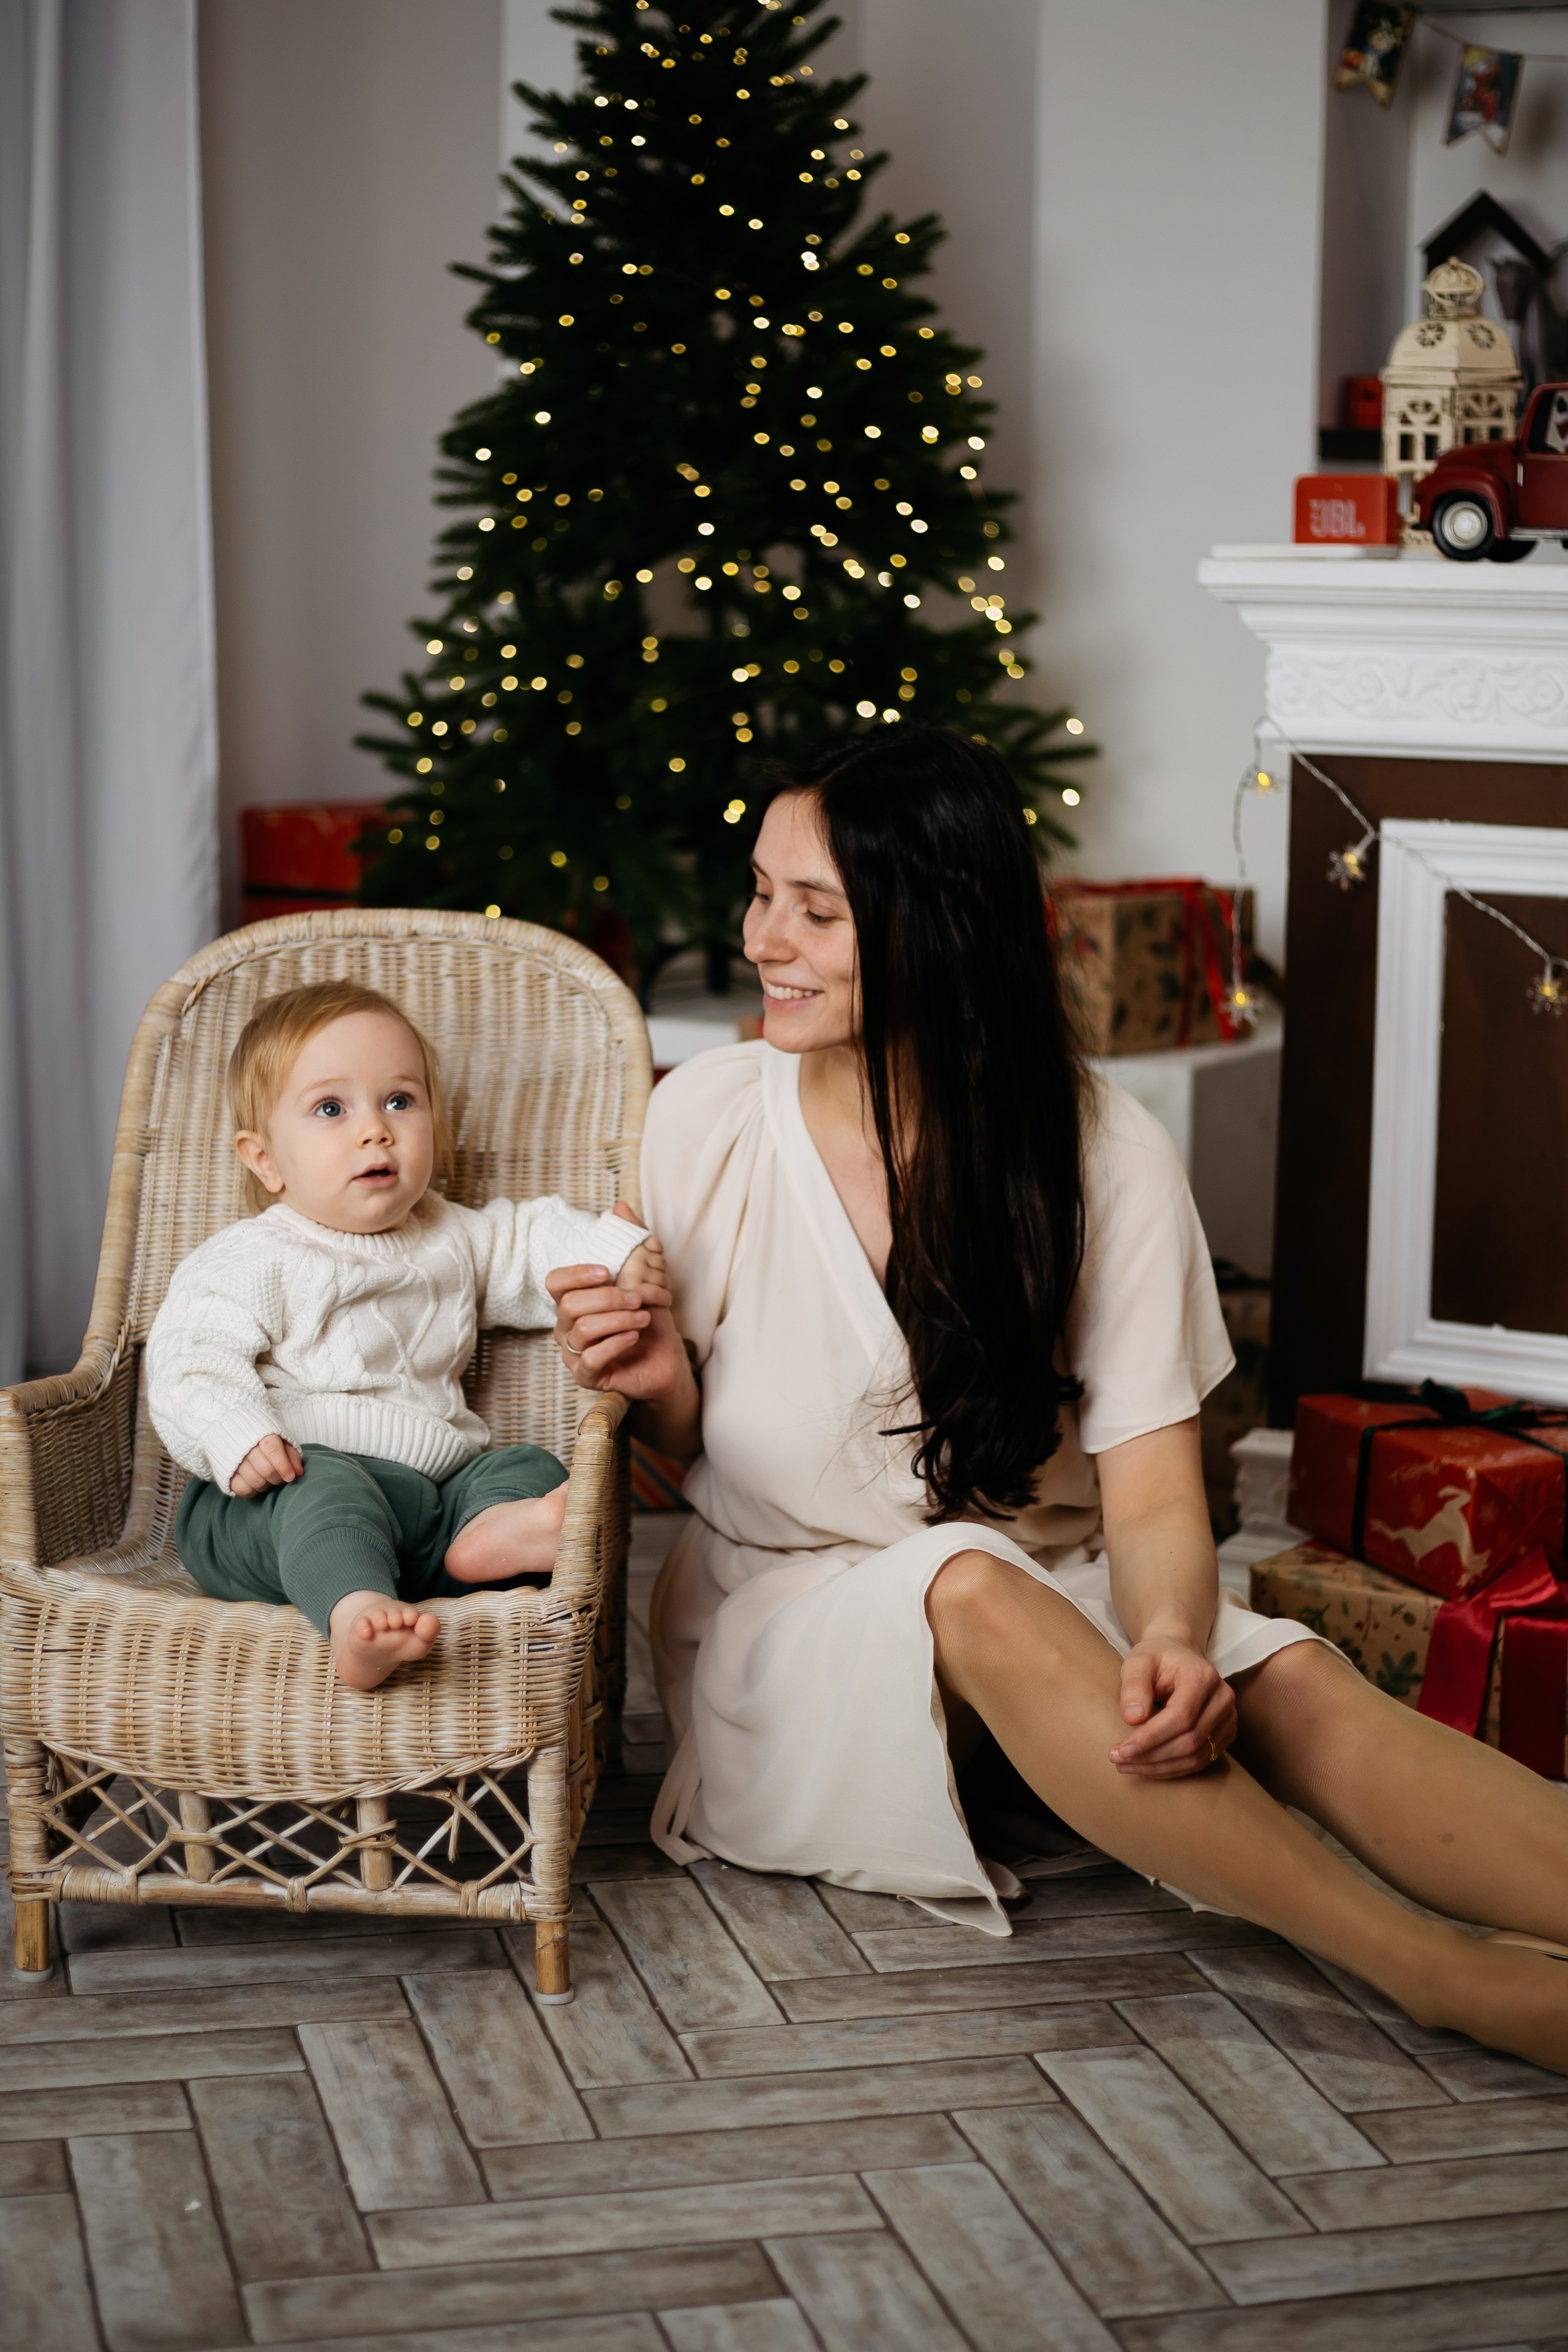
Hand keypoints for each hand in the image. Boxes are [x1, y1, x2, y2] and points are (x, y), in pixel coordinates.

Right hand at [229, 1435, 303, 1496]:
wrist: (234, 1431)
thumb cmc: (264, 1439)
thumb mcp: (280, 1441)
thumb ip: (291, 1455)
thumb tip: (299, 1473)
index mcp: (261, 1434)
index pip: (272, 1450)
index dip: (283, 1466)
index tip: (290, 1477)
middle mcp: (245, 1447)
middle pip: (266, 1469)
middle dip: (278, 1478)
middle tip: (282, 1477)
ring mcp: (234, 1461)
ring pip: (255, 1481)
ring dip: (267, 1485)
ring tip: (269, 1478)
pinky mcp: (227, 1473)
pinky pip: (242, 1489)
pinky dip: (253, 1490)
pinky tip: (257, 1483)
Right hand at [547, 1202, 686, 1403]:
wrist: (666, 1358)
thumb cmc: (648, 1317)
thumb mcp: (645, 1275)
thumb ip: (630, 1240)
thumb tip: (620, 1206)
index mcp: (575, 1299)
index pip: (555, 1281)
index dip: (576, 1274)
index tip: (606, 1270)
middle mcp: (567, 1325)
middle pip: (568, 1305)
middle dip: (608, 1297)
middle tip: (638, 1298)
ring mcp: (574, 1352)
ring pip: (581, 1329)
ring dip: (617, 1318)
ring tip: (642, 1317)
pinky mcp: (586, 1375)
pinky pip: (590, 1358)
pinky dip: (616, 1343)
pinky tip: (635, 1336)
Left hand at [1109, 1637, 1235, 1778]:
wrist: (1179, 1657)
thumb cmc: (1156, 1658)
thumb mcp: (1138, 1661)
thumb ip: (1134, 1685)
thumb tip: (1133, 1718)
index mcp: (1203, 1676)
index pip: (1181, 1716)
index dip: (1151, 1737)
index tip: (1121, 1750)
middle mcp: (1222, 1698)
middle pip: (1190, 1740)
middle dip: (1151, 1756)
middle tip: (1117, 1760)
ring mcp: (1228, 1718)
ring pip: (1196, 1756)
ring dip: (1159, 1767)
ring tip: (1126, 1765)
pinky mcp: (1225, 1734)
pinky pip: (1200, 1760)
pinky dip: (1171, 1768)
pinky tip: (1146, 1766)